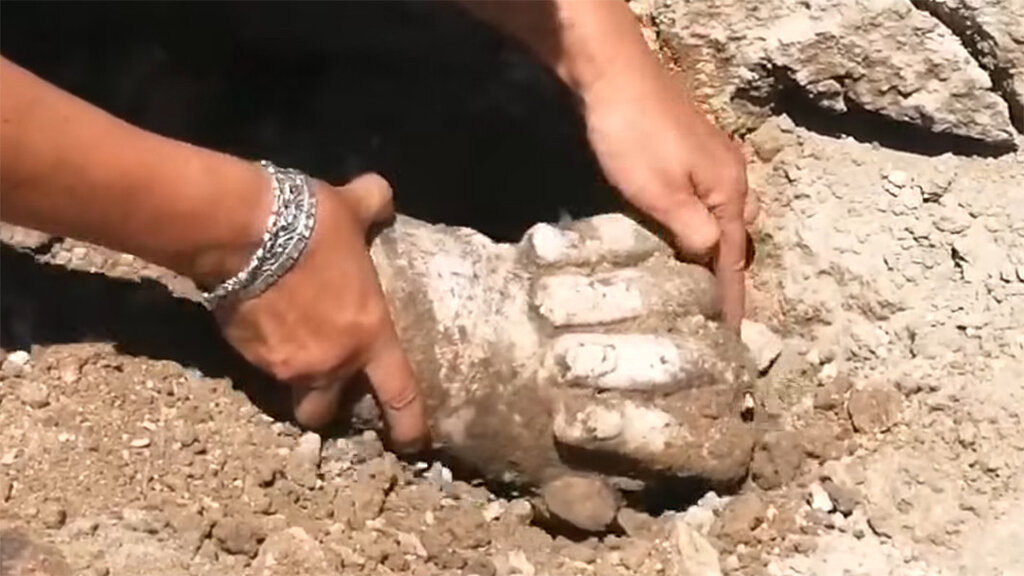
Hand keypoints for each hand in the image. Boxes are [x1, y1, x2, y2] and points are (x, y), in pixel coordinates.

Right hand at [212, 172, 428, 450]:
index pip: (398, 393)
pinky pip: (258, 364)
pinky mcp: (245, 355)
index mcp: (369, 336)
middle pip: (324, 412)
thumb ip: (374, 204)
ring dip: (290, 379)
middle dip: (324, 406)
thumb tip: (382, 193)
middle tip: (324, 384)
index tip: (412, 441)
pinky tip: (259, 321)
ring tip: (286, 347)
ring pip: (288, 390)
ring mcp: (284, 364)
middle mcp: (330, 362)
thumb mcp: (352, 208)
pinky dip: (261, 351)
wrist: (244, 232)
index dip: (408, 424)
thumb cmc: (312, 225)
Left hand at [581, 69, 756, 331]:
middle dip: (728, 270)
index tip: (729, 334)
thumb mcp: (662, 193)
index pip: (735, 258)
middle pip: (738, 234)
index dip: (732, 297)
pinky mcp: (687, 147)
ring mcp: (711, 157)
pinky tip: (675, 228)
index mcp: (729, 191)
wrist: (612, 73)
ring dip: (712, 243)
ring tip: (692, 275)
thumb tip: (711, 260)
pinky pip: (704, 196)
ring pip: (723, 212)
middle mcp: (730, 174)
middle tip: (709, 305)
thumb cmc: (634, 136)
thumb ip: (692, 232)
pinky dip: (697, 219)